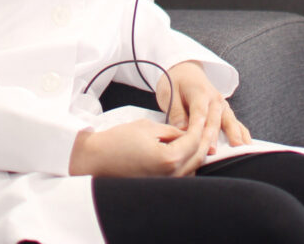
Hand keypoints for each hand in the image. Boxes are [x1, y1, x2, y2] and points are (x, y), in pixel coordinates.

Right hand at [69, 115, 216, 178]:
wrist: (98, 159)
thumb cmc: (118, 141)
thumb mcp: (148, 127)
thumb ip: (171, 130)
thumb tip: (186, 132)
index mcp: (169, 159)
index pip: (194, 141)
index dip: (200, 126)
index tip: (204, 115)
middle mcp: (171, 176)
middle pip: (197, 157)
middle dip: (203, 140)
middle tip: (205, 126)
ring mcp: (166, 184)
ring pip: (192, 168)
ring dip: (196, 152)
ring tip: (196, 135)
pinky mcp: (160, 187)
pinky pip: (182, 175)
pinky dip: (186, 162)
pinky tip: (183, 150)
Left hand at [155, 61, 251, 153]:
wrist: (185, 70)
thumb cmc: (175, 82)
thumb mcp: (168, 92)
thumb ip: (176, 112)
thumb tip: (182, 131)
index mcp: (199, 91)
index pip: (200, 114)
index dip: (197, 129)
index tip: (194, 144)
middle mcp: (215, 98)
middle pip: (215, 121)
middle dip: (213, 138)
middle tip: (211, 153)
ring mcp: (223, 105)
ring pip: (230, 123)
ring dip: (233, 137)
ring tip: (238, 150)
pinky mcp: (226, 112)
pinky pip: (236, 123)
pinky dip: (242, 134)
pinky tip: (247, 145)